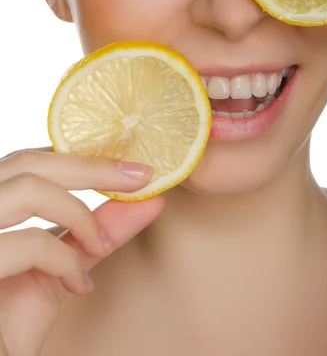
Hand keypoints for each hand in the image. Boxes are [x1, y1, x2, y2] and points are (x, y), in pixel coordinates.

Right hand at [0, 147, 163, 355]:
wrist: (0, 352)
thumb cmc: (14, 314)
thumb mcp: (60, 263)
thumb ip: (93, 230)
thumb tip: (147, 198)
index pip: (30, 159)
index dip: (79, 156)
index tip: (128, 165)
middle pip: (30, 162)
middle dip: (93, 167)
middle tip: (141, 177)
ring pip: (29, 189)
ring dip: (80, 214)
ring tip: (102, 245)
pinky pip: (31, 243)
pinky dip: (66, 260)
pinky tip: (79, 285)